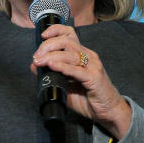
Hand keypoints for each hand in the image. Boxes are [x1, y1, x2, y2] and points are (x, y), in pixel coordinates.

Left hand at [30, 24, 131, 139]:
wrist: (109, 111)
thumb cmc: (89, 99)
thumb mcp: (66, 85)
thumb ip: (52, 75)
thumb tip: (34, 66)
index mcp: (83, 55)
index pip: (70, 34)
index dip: (55, 31)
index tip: (42, 36)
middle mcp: (89, 57)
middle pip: (67, 41)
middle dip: (48, 45)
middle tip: (37, 56)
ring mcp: (93, 66)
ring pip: (70, 53)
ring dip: (51, 56)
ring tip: (40, 62)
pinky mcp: (94, 78)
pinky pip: (76, 70)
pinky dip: (62, 67)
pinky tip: (52, 66)